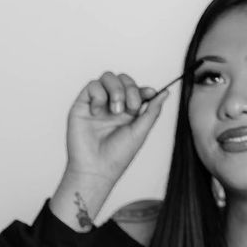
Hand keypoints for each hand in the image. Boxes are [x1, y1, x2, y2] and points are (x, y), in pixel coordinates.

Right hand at [63, 71, 172, 187]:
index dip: (142, 88)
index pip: (135, 89)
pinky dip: (98, 95)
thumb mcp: (141, 131)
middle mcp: (112, 105)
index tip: (150, 94)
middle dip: (130, 88)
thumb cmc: (117, 156)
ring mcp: (97, 104)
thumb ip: (152, 110)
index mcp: (127, 111)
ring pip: (107, 77)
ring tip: (116, 110)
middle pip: (122, 79)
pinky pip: (91, 85)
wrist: (96, 169)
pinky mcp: (82, 105)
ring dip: (116, 90)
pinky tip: (98, 112)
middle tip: (132, 108)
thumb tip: (164, 92)